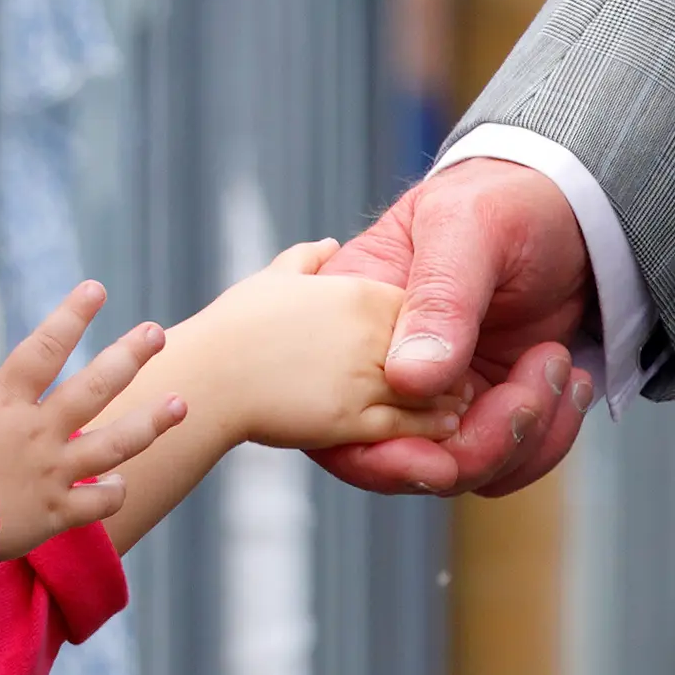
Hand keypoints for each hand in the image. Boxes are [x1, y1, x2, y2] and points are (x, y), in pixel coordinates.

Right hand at [0, 279, 180, 559]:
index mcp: (6, 402)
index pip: (45, 348)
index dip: (71, 315)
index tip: (97, 289)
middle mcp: (38, 432)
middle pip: (94, 387)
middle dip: (128, 356)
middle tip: (158, 332)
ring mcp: (51, 473)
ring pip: (113, 443)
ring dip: (150, 423)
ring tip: (181, 404)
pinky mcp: (55, 514)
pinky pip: (97, 503)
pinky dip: (113, 493)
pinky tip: (124, 483)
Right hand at [170, 241, 469, 451]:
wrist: (207, 374)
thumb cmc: (236, 323)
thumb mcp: (277, 274)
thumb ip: (309, 259)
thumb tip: (328, 243)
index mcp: (355, 291)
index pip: (415, 305)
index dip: (431, 325)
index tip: (441, 339)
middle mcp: (366, 330)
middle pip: (431, 347)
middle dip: (452, 364)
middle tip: (467, 378)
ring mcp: (360, 375)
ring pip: (425, 389)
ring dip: (447, 399)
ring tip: (460, 406)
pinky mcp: (349, 418)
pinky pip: (402, 425)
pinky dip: (429, 429)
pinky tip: (444, 430)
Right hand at [314, 162, 595, 496]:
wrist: (572, 212)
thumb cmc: (506, 200)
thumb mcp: (468, 228)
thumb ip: (440, 299)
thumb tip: (409, 379)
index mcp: (355, 319)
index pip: (337, 414)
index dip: (384, 455)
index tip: (447, 459)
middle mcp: (388, 367)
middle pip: (406, 458)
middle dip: (479, 445)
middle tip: (534, 388)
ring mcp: (439, 394)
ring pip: (463, 468)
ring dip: (524, 435)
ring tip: (558, 363)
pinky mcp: (485, 409)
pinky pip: (506, 461)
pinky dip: (547, 438)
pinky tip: (572, 383)